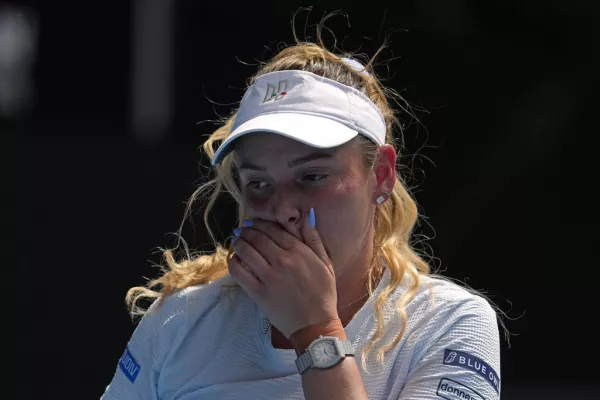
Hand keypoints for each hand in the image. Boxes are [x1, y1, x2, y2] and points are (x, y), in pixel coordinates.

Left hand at [228, 209, 337, 337]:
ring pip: (246, 251)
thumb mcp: (325, 263)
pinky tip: (235, 259)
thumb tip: (308, 215)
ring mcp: (268, 277)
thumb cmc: (323, 294)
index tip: (254, 222)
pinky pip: (239, 272)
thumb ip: (314, 239)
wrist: (315, 325)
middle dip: (247, 230)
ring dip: (238, 242)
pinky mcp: (258, 292)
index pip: (273, 230)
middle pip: (257, 238)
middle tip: (242, 229)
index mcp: (298, 251)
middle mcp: (282, 260)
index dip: (260, 223)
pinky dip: (233, 261)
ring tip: (237, 240)